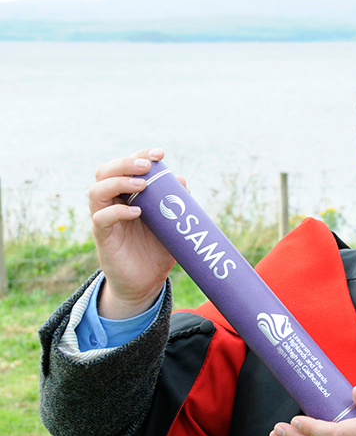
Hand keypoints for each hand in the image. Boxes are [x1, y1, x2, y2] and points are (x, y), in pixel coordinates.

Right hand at [88, 148, 186, 318]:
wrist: (147, 282)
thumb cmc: (158, 249)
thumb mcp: (172, 224)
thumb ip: (176, 203)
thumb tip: (180, 180)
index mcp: (127, 194)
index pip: (125, 166)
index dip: (140, 155)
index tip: (160, 154)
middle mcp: (112, 202)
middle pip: (104, 171)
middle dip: (125, 163)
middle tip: (146, 167)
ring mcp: (105, 219)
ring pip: (96, 191)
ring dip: (119, 183)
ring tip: (142, 186)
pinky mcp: (103, 238)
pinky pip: (100, 218)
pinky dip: (117, 212)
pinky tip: (136, 212)